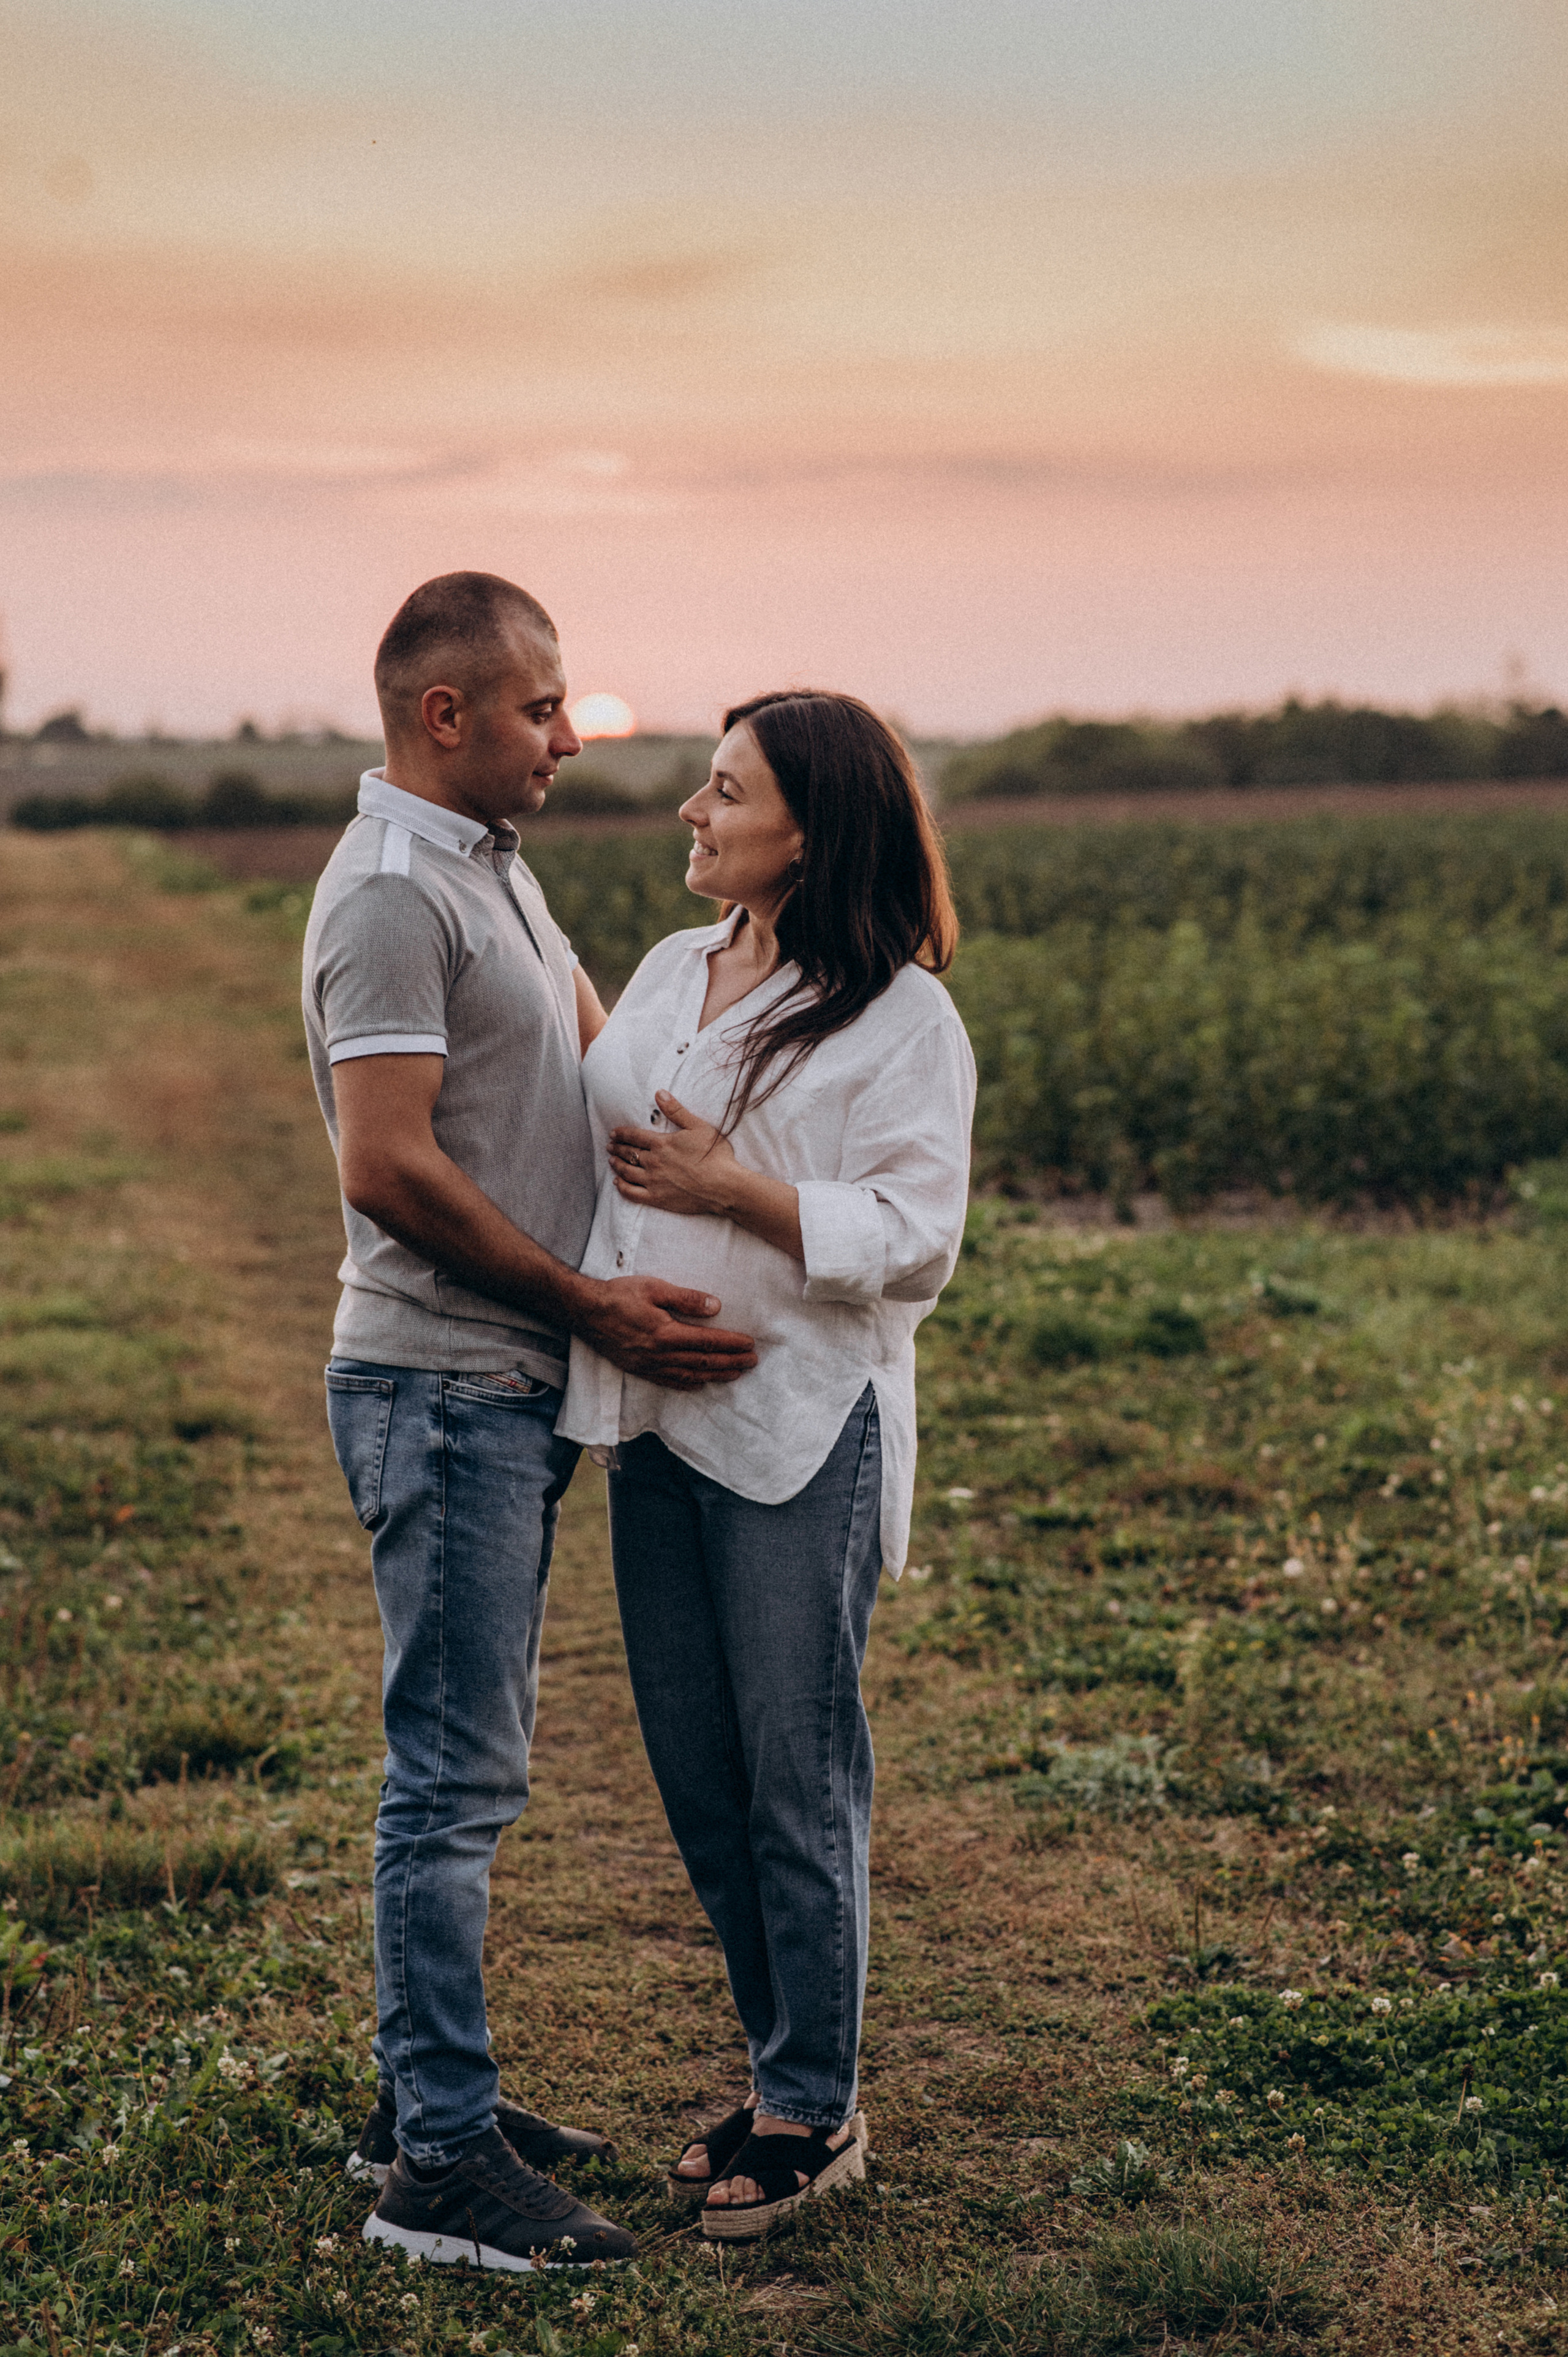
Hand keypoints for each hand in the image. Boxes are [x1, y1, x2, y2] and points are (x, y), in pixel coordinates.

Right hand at [576, 1274, 756, 1388]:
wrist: (584, 1311)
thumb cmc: (618, 1295)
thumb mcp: (654, 1287)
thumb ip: (686, 1298)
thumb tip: (716, 1306)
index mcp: (666, 1333)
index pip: (708, 1342)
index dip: (732, 1344)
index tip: (750, 1344)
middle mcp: (659, 1354)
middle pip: (703, 1362)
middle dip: (731, 1362)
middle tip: (753, 1362)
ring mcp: (649, 1365)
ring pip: (690, 1375)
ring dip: (715, 1375)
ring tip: (735, 1373)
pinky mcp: (638, 1369)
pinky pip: (669, 1381)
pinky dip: (688, 1384)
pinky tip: (700, 1384)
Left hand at [609, 1092, 737, 1216]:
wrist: (724, 1186)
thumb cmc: (715, 1155)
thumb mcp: (698, 1127)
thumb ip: (676, 1111)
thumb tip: (659, 1093)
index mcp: (662, 1143)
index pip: (634, 1136)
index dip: (622, 1133)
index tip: (613, 1133)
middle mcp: (653, 1162)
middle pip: (628, 1153)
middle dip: (617, 1148)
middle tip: (609, 1146)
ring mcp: (653, 1181)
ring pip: (627, 1172)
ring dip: (617, 1165)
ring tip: (611, 1161)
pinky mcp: (657, 1198)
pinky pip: (632, 1193)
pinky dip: (622, 1188)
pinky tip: (618, 1183)